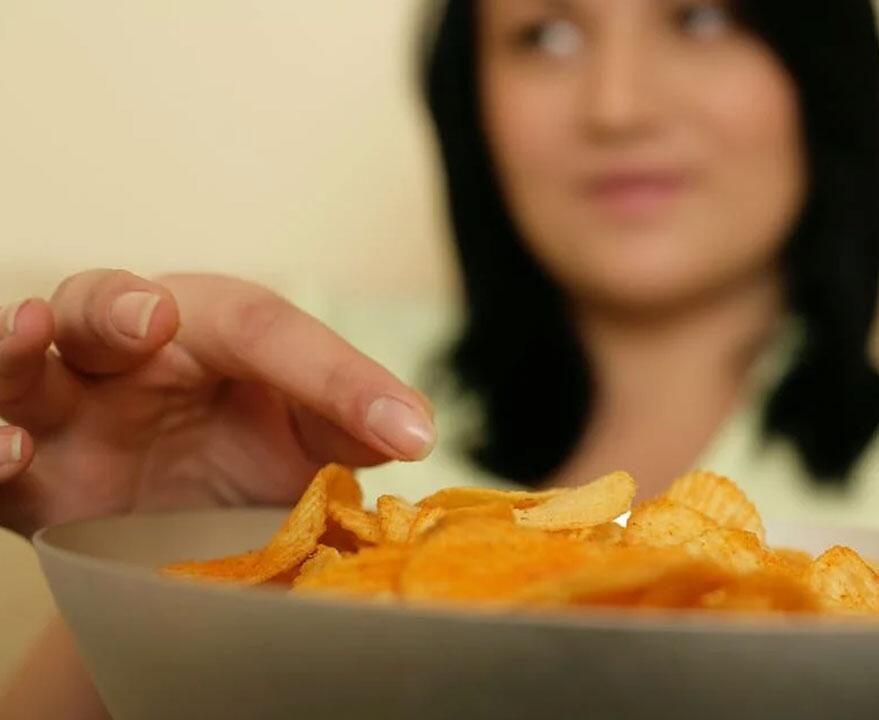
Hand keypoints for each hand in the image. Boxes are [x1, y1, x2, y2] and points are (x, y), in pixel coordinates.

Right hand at [0, 270, 434, 537]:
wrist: (189, 524)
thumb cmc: (248, 448)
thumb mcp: (311, 436)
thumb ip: (355, 418)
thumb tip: (415, 430)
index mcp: (210, 329)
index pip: (264, 331)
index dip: (326, 372)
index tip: (384, 418)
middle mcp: (129, 357)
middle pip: (102, 306)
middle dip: (117, 305)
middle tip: (148, 317)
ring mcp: (69, 414)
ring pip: (21, 367)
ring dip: (13, 352)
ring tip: (28, 334)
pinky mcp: (32, 481)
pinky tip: (10, 450)